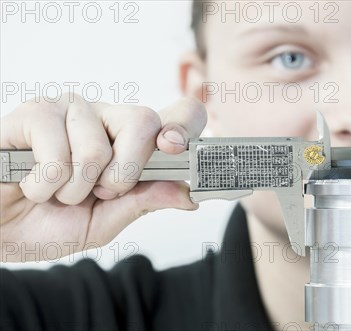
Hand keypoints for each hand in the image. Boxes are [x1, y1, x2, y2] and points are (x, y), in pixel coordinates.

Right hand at [0, 95, 205, 261]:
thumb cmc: (48, 220)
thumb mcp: (105, 221)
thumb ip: (144, 202)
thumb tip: (189, 195)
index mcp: (132, 141)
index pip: (177, 114)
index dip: (185, 126)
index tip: (176, 149)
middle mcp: (107, 118)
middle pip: (145, 122)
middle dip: (122, 175)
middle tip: (96, 191)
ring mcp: (71, 110)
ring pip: (97, 148)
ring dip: (73, 188)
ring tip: (55, 190)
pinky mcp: (35, 112)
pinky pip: (56, 151)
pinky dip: (43, 183)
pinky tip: (31, 182)